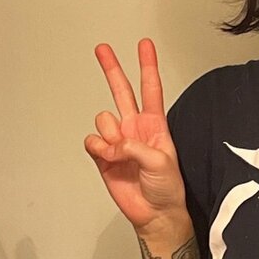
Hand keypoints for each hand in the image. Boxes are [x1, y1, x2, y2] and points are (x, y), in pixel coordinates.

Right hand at [84, 38, 188, 231]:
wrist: (155, 214)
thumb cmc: (167, 188)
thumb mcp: (161, 162)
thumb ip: (137, 147)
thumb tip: (115, 142)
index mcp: (155, 125)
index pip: (150, 88)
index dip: (147, 66)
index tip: (145, 45)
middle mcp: (135, 128)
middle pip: (121, 91)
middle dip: (111, 68)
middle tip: (102, 49)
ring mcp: (117, 141)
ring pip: (103, 120)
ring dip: (110, 135)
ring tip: (121, 154)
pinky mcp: (102, 156)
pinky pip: (92, 141)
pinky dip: (98, 148)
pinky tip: (108, 158)